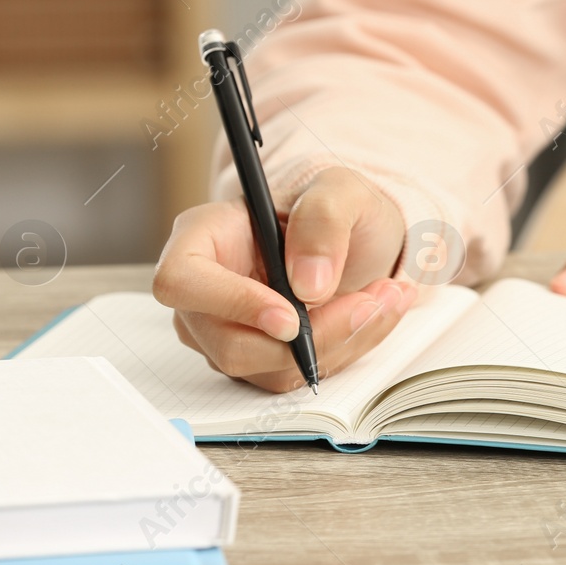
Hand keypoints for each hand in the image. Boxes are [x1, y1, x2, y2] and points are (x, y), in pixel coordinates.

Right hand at [153, 167, 413, 391]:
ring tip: (385, 297)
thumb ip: (323, 220)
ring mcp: (226, 331)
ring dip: (341, 341)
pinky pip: (297, 375)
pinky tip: (375, 313)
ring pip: (271, 368)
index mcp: (203, 235)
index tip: (292, 315)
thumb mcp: (340, 190)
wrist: (357, 235)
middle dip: (313, 334)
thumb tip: (309, 284)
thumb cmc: (334, 207)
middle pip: (231, 345)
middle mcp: (204, 291)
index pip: (181, 281)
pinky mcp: (259, 359)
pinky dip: (347, 348)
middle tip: (369, 302)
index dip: (231, 305)